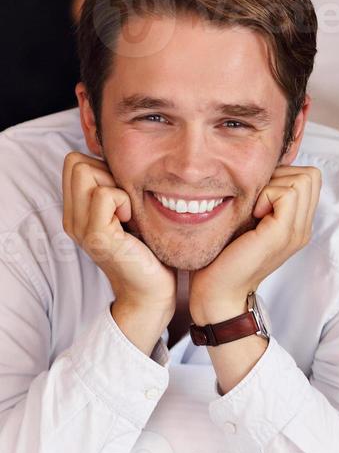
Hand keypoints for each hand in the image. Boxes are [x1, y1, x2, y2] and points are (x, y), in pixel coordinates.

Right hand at [61, 152, 173, 323]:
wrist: (152, 291)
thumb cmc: (151, 251)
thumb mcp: (131, 214)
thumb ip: (119, 190)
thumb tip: (124, 161)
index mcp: (77, 212)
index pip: (74, 162)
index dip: (102, 167)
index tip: (124, 192)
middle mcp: (72, 218)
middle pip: (75, 162)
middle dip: (106, 172)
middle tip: (127, 202)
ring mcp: (80, 227)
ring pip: (85, 172)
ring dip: (116, 186)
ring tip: (129, 213)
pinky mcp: (96, 235)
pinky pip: (104, 195)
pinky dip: (123, 200)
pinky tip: (132, 222)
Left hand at [190, 165, 320, 322]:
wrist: (219, 291)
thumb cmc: (223, 256)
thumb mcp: (248, 220)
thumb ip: (262, 199)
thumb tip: (262, 170)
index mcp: (297, 224)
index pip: (310, 178)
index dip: (284, 175)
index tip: (259, 195)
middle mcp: (303, 227)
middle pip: (312, 175)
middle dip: (282, 176)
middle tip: (258, 200)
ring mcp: (297, 231)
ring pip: (303, 179)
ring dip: (274, 185)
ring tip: (255, 209)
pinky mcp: (284, 233)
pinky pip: (288, 193)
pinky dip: (268, 194)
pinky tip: (253, 214)